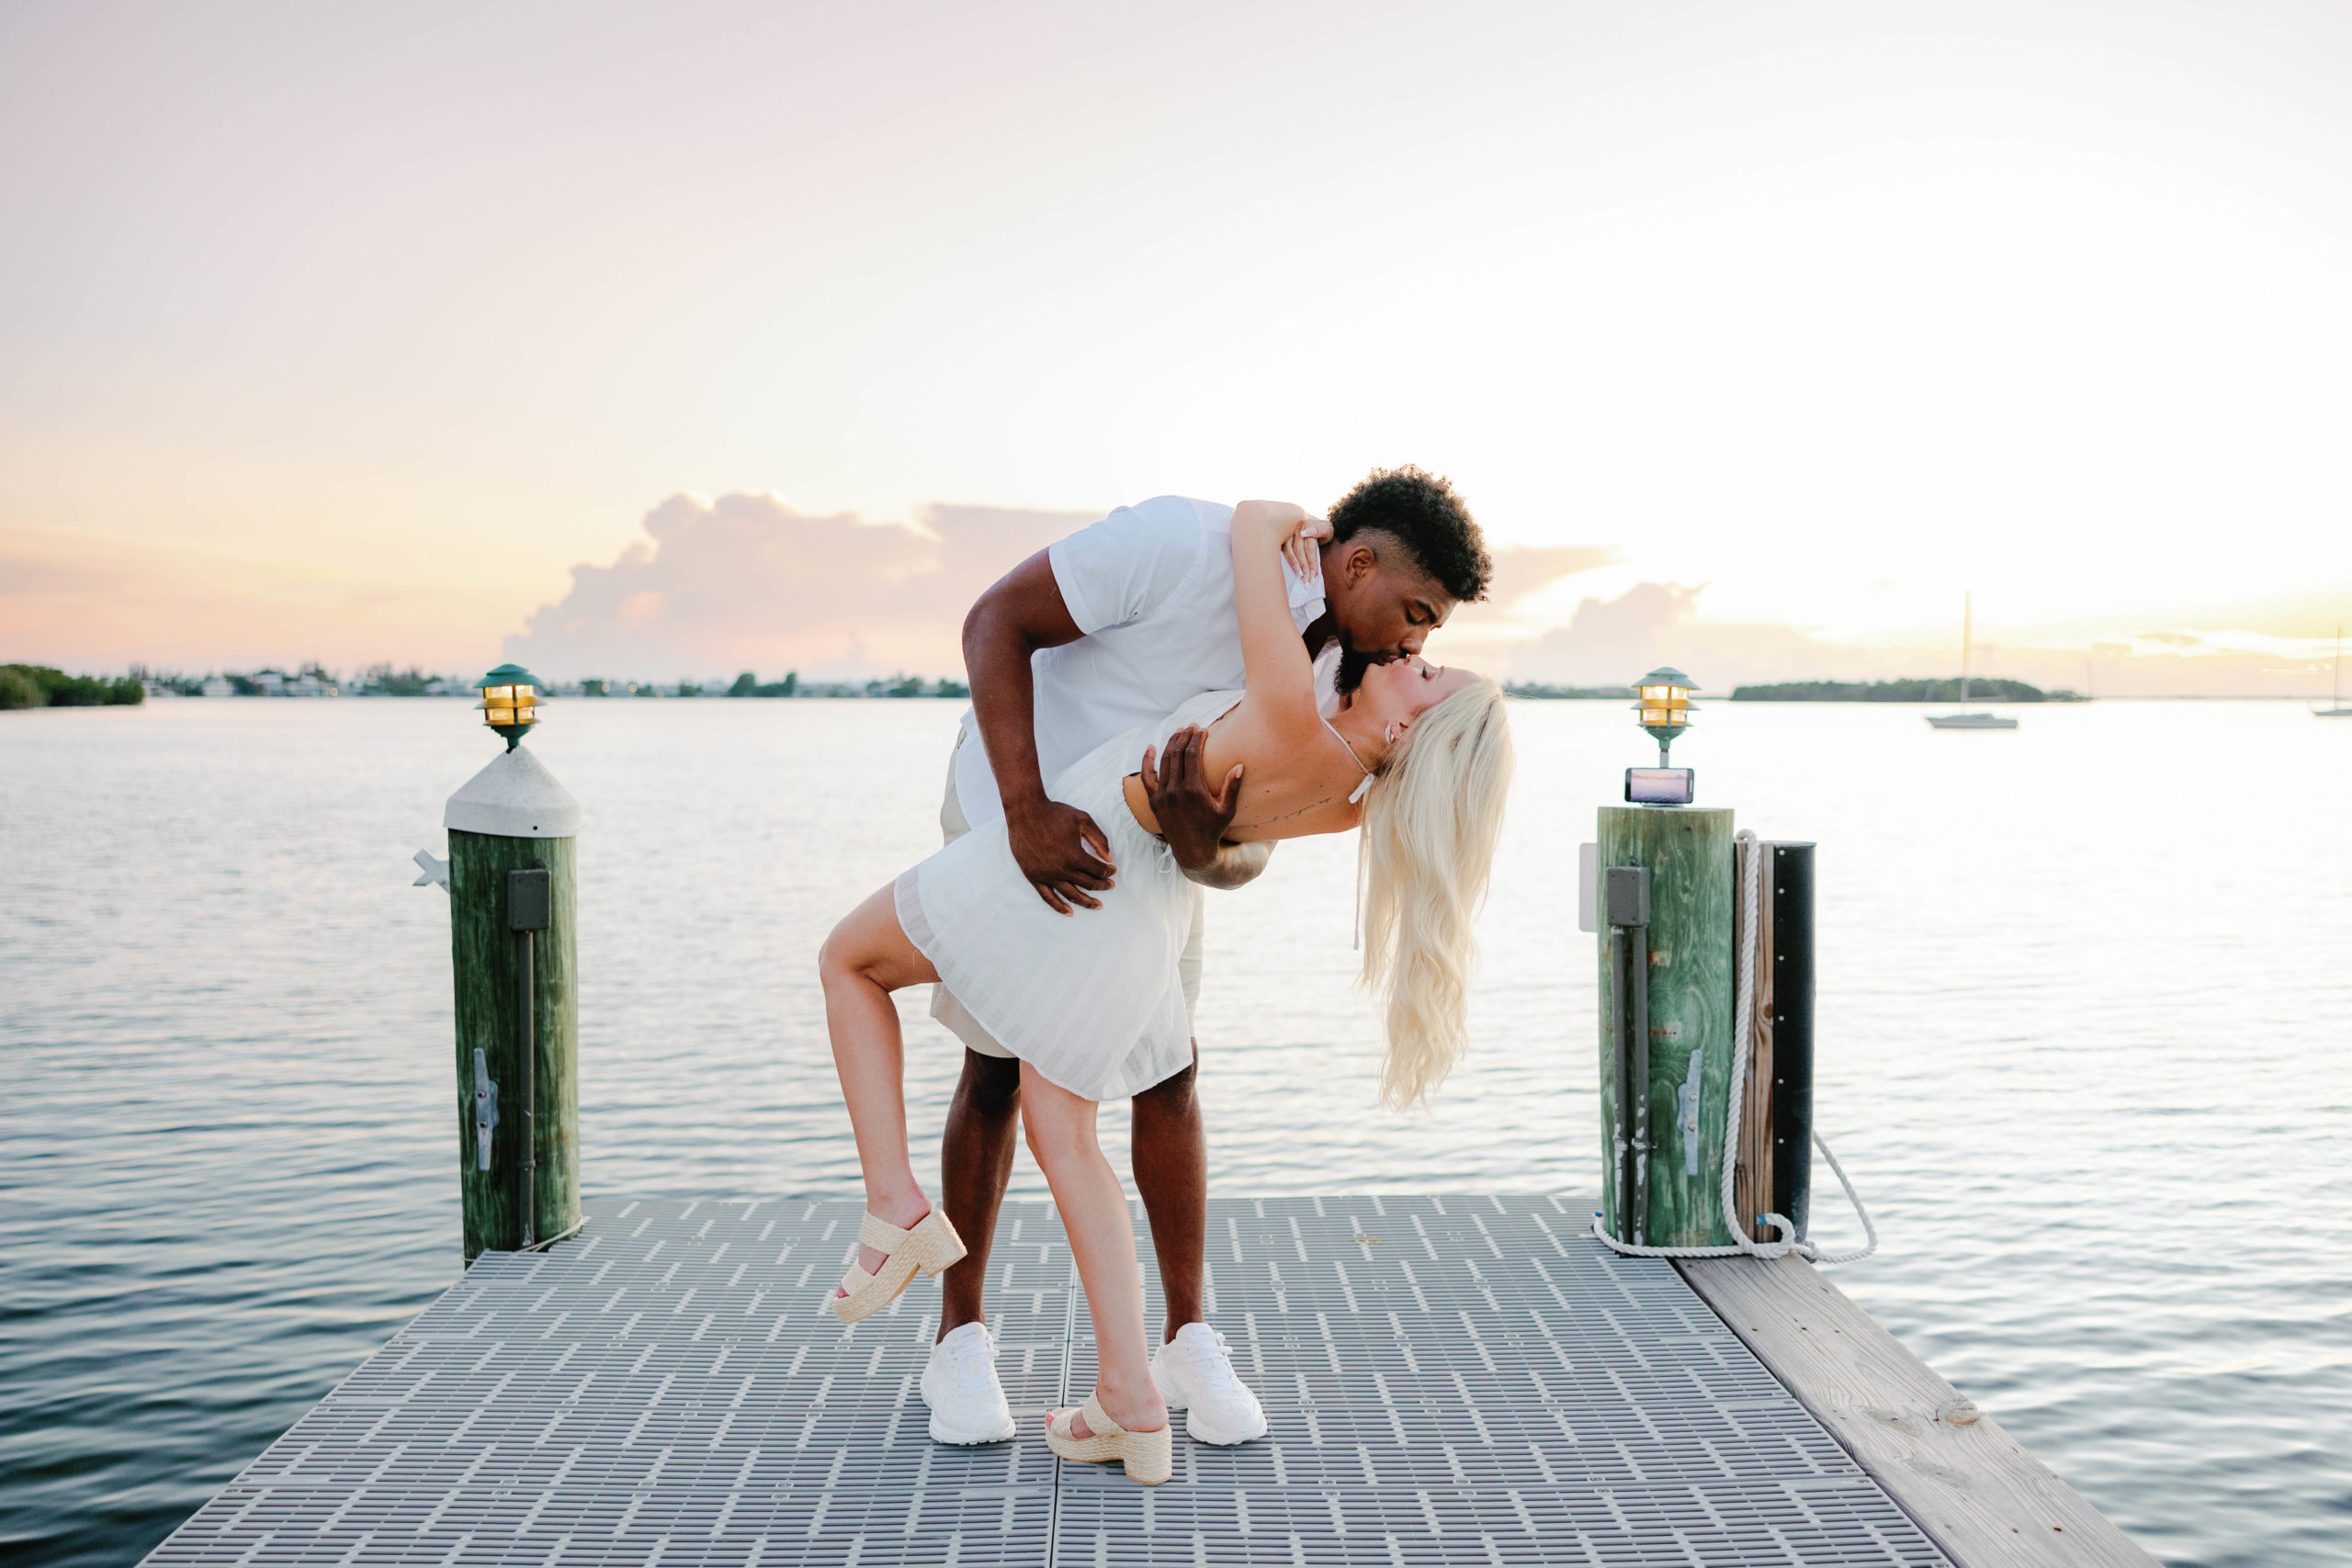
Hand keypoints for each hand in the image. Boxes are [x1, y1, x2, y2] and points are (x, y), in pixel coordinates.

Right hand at [1007, 798, 1115, 914]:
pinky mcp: (1033, 877)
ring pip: (1071, 894)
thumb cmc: (1055, 813)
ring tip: (1097, 905)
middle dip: (1101, 886)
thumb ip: (1099, 838)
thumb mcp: (1083, 819)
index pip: (1097, 870)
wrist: (1025, 812)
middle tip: (1110, 886)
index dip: (1107, 872)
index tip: (1111, 871)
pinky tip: (1069, 912)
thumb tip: (1109, 857)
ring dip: (1086, 902)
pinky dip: (1059, 906)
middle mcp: (1061, 869)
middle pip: (1087, 884)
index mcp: (1074, 855)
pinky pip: (1048, 897)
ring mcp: (1046, 875)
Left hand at [1138, 726, 1243, 875]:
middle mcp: (1175, 791)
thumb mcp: (1227, 810)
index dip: (1197, 739)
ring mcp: (1162, 796)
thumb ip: (1232, 787)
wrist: (1193, 850)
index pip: (1192, 755)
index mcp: (1194, 790)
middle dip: (1184, 736)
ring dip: (1170, 744)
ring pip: (1163, 761)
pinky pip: (1146, 777)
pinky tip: (1150, 747)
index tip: (1202, 729)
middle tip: (1192, 726)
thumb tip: (1239, 766)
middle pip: (1176, 754)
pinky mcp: (1154, 801)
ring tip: (1179, 732)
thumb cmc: (1214, 829)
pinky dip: (1147, 761)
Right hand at [1283, 514, 1331, 580]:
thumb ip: (1321, 530)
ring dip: (1294, 564)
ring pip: (1288, 549)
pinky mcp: (1283, 538)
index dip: (1312, 562)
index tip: (1314, 576)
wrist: (1318, 526)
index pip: (1309, 547)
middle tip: (1308, 581)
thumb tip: (1306, 533)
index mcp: (1307, 525)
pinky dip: (1287, 559)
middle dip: (1304, 567)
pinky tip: (1291, 568)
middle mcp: (1296, 528)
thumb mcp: (1328, 529)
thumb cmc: (1324, 530)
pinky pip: (1283, 549)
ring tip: (1300, 576)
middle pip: (1299, 550)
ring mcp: (1288, 532)